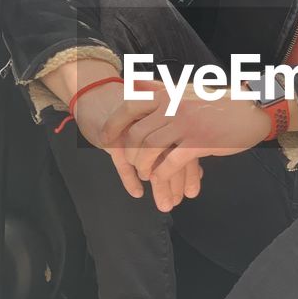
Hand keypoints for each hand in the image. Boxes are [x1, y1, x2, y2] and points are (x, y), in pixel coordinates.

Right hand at [73, 80, 202, 211]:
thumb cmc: (131, 115)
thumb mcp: (157, 129)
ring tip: (165, 204)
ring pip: (149, 161)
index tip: (191, 192)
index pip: (182, 147)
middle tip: (177, 201)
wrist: (98, 95)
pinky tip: (138, 192)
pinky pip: (122, 161)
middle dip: (174, 182)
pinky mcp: (113, 136)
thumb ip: (178, 149)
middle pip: (168, 156)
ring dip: (158, 185)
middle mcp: (153, 122)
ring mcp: (133, 129)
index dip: (188, 173)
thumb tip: (199, 172)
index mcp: (168, 117)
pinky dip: (130, 178)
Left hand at [101, 80, 269, 190]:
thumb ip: (158, 87)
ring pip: (150, 149)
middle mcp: (173, 106)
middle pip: (136, 133)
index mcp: (167, 93)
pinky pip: (170, 162)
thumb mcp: (185, 89)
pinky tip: (160, 178)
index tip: (105, 139)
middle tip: (131, 164)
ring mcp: (186, 124)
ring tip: (146, 173)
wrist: (251, 111)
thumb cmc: (217, 102)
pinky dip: (161, 174)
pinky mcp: (199, 142)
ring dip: (143, 166)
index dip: (113, 125)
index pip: (129, 106)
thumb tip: (132, 82)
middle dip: (129, 153)